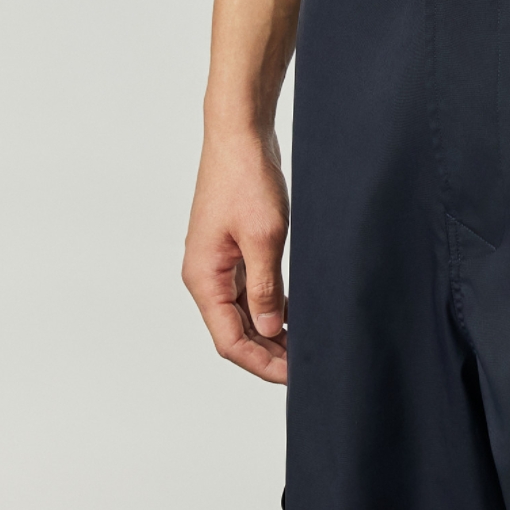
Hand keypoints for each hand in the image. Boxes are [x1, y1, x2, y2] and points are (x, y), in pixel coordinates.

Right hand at [182, 126, 289, 382]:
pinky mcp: (235, 248)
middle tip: (305, 364)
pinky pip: (250, 289)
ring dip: (270, 331)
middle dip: (268, 352)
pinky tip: (295, 313)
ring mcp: (220, 262)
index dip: (261, 363)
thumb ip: (266, 287)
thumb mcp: (263, 237)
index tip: (293, 374)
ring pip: (244, 311)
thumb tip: (270, 330)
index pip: (229, 340)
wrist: (240, 135)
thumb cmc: (246, 180)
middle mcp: (207, 275)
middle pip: (235, 331)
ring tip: (304, 344)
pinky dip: (270, 304)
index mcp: (204, 278)